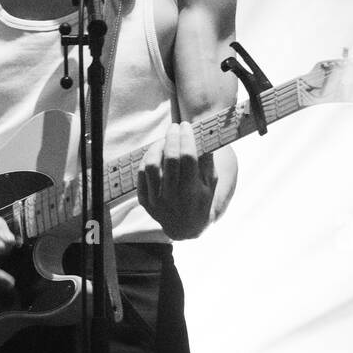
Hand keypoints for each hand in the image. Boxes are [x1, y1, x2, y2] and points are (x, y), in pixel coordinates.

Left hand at [136, 121, 215, 239]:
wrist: (186, 226)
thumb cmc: (201, 199)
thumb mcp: (211, 183)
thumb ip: (208, 159)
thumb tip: (203, 133)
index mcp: (192, 191)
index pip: (188, 157)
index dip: (186, 138)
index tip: (186, 125)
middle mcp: (173, 197)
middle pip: (170, 159)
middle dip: (172, 137)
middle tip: (174, 127)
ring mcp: (157, 200)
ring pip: (151, 165)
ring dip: (157, 147)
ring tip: (164, 140)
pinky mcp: (145, 200)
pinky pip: (141, 174)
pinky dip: (147, 159)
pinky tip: (155, 152)